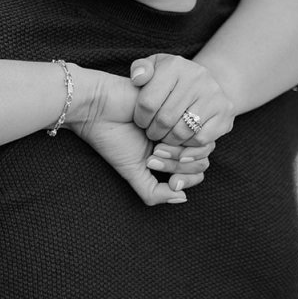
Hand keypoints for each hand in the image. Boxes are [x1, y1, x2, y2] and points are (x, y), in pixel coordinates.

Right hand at [65, 67, 192, 206]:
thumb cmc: (111, 138)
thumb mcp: (133, 171)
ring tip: (153, 149)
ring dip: (176, 152)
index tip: (171, 182)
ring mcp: (178, 118)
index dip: (188, 180)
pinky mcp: (176, 101)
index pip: (196, 172)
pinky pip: (192, 122)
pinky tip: (159, 135)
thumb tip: (182, 198)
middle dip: (180, 167)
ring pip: (199, 142)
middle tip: (154, 159)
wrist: (95, 107)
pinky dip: (177, 135)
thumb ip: (154, 192)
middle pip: (201, 159)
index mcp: (170, 151)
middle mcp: (177, 136)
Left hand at [130, 54, 234, 146]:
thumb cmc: (171, 78)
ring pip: (181, 132)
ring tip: (164, 136)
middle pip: (165, 120)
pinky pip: (200, 139)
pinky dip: (188, 144)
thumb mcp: (154, 68)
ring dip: (168, 140)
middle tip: (151, 132)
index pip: (148, 103)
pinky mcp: (225, 113)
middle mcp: (197, 77)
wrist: (205, 83)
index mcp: (175, 65)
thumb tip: (138, 79)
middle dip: (153, 131)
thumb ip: (140, 69)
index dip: (140, 118)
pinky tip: (182, 138)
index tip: (141, 121)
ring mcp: (214, 95)